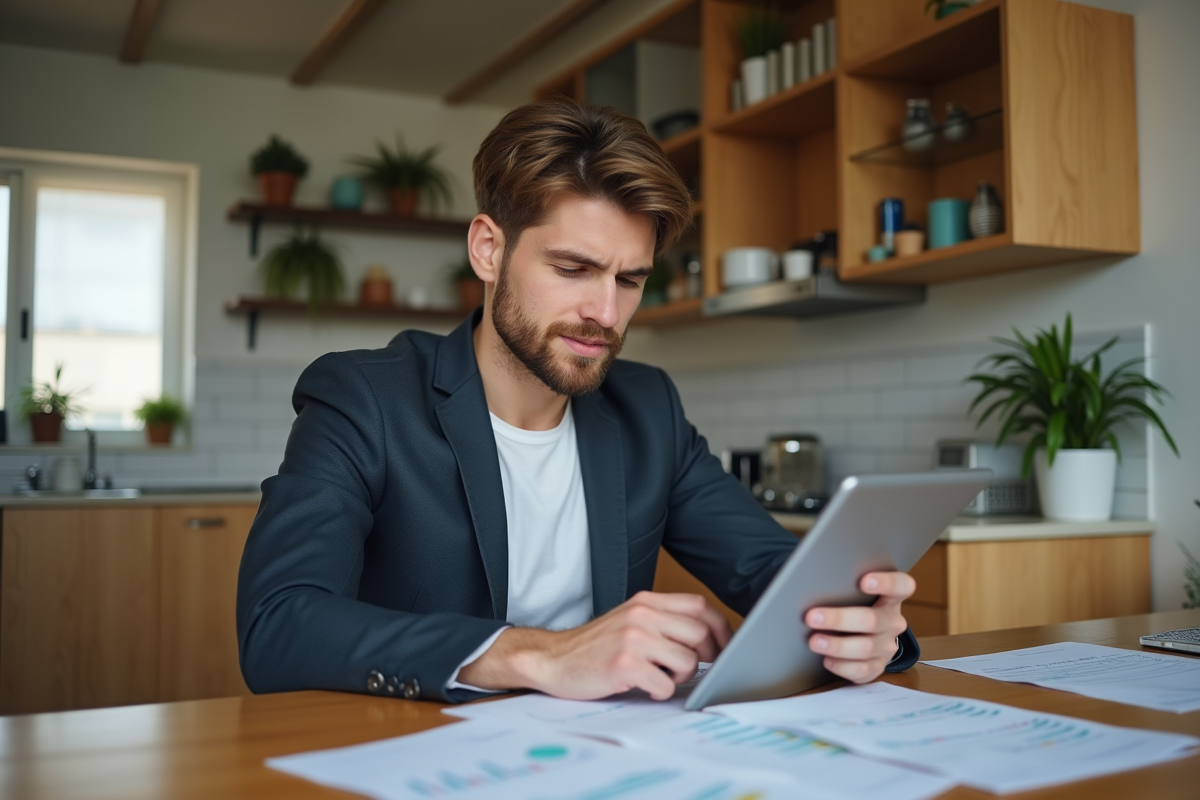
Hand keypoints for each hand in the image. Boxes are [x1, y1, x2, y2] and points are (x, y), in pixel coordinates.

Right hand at [457, 591, 731, 700]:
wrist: (553, 659)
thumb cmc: (595, 645)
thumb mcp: (631, 621)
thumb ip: (664, 622)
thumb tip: (708, 639)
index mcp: (647, 601)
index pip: (700, 606)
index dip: (720, 629)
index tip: (724, 647)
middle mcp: (642, 614)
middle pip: (699, 633)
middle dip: (704, 657)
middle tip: (688, 669)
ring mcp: (633, 638)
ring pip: (688, 661)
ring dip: (679, 677)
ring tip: (659, 676)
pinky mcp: (624, 664)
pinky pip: (665, 685)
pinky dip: (660, 691)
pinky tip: (642, 686)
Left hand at [804, 571, 914, 683]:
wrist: (866, 634)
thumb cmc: (856, 605)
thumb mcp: (855, 592)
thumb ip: (845, 587)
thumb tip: (812, 583)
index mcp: (892, 597)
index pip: (901, 586)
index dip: (886, 583)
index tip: (863, 581)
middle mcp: (893, 621)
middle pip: (873, 620)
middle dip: (840, 619)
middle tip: (812, 617)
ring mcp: (887, 646)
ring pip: (866, 648)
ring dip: (837, 645)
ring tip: (814, 641)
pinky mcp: (878, 667)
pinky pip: (863, 670)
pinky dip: (843, 666)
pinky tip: (827, 660)